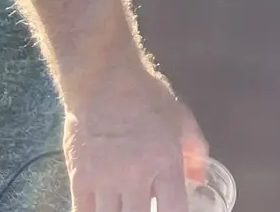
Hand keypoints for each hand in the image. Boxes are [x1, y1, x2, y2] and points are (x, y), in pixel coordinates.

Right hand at [63, 62, 208, 211]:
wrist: (103, 81)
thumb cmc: (146, 97)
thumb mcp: (181, 118)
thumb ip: (195, 150)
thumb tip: (199, 178)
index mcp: (165, 161)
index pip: (174, 209)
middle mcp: (135, 175)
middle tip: (145, 207)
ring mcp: (105, 179)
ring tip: (127, 206)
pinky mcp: (79, 179)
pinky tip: (104, 210)